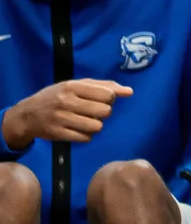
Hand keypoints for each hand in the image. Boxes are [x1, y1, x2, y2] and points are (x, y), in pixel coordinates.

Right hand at [1, 79, 128, 149]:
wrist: (27, 114)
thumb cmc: (58, 96)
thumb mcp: (77, 85)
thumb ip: (104, 86)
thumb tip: (129, 92)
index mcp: (72, 86)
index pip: (107, 95)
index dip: (110, 99)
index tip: (103, 99)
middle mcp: (66, 102)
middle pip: (104, 111)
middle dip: (104, 112)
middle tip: (95, 111)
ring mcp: (60, 119)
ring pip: (96, 126)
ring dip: (96, 125)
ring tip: (88, 121)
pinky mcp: (57, 134)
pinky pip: (85, 138)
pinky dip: (86, 135)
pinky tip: (79, 129)